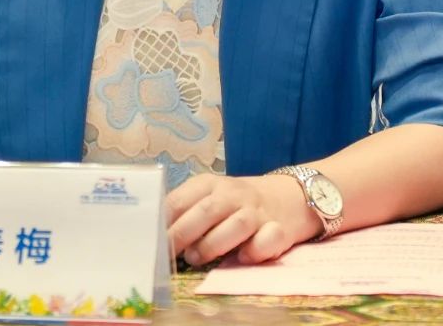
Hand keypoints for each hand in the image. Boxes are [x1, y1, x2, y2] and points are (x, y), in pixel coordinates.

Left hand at [166, 173, 319, 265]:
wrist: (291, 195)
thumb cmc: (238, 203)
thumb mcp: (211, 197)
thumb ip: (187, 211)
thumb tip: (155, 235)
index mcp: (211, 184)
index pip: (181, 199)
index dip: (164, 222)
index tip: (151, 241)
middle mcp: (234, 194)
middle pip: (206, 211)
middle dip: (183, 234)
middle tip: (170, 254)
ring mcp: (258, 211)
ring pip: (236, 225)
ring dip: (213, 245)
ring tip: (198, 259)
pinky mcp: (280, 229)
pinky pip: (268, 239)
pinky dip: (255, 251)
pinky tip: (242, 257)